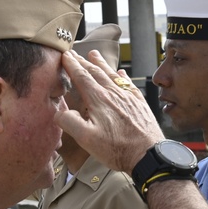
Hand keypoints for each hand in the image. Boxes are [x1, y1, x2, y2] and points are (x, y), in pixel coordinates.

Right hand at [55, 50, 163, 173]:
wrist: (148, 155)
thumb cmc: (117, 149)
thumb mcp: (86, 139)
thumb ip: (69, 121)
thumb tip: (59, 111)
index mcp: (98, 99)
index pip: (81, 76)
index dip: (71, 64)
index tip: (64, 55)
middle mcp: (113, 93)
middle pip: (95, 72)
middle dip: (83, 62)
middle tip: (74, 53)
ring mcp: (128, 97)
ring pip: (112, 75)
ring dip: (101, 64)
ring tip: (94, 55)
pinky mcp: (139, 103)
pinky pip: (128, 84)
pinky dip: (122, 76)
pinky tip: (121, 73)